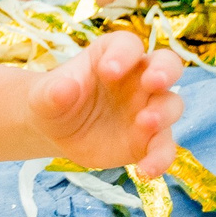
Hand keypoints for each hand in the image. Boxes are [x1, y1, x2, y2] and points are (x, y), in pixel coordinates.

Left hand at [25, 29, 182, 177]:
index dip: (123, 54)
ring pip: (171, 105)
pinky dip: (160, 158)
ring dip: (163, 113)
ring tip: (145, 124)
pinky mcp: (149, 139)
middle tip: (154, 82)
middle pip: (167, 65)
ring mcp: (148, 108)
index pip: (127, 45)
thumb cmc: (53, 100)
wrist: (55, 131)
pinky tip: (147, 171)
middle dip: (165, 71)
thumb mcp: (45, 96)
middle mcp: (139, 78)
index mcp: (113, 55)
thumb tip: (64, 88)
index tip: (108, 70)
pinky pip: (163, 147)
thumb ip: (53, 91)